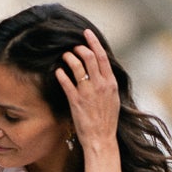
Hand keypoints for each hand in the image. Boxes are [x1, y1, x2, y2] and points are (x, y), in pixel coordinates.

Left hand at [55, 29, 120, 154]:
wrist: (101, 138)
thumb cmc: (107, 120)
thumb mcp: (113, 98)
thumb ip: (108, 83)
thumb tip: (102, 70)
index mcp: (110, 83)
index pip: (102, 56)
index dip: (93, 42)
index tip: (86, 33)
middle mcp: (100, 85)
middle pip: (89, 57)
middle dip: (79, 47)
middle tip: (73, 46)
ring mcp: (88, 92)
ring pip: (77, 66)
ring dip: (69, 57)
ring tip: (64, 56)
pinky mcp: (76, 101)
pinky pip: (66, 82)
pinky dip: (61, 74)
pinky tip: (57, 71)